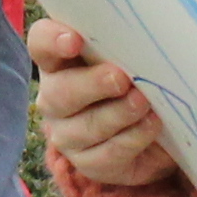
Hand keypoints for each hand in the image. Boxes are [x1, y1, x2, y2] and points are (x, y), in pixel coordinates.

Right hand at [25, 13, 180, 194]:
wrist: (155, 134)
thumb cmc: (137, 82)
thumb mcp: (131, 58)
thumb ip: (128, 45)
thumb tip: (149, 34)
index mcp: (60, 62)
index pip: (41, 44)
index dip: (52, 40)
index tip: (74, 40)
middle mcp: (55, 97)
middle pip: (59, 92)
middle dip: (92, 85)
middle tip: (121, 78)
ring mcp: (67, 134)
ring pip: (84, 127)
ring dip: (117, 114)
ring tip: (144, 102)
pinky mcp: (87, 163)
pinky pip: (106, 154)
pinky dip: (132, 138)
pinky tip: (152, 125)